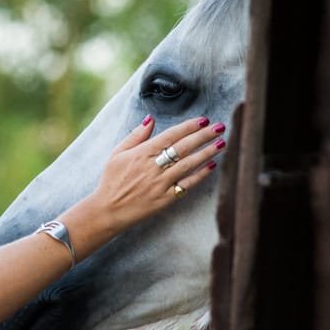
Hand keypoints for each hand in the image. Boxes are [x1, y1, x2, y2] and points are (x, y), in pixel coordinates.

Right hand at [90, 115, 226, 231]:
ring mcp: (160, 184)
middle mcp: (153, 167)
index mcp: (141, 154)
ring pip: (188, 164)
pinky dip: (199, 175)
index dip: (188, 127)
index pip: (170, 135)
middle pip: (183, 147)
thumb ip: (136, 136)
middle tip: (219, 127)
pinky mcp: (165, 199)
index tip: (203, 120)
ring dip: (206, 153)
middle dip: (203, 136)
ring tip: (222, 143)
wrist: (107, 211)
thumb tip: (151, 119)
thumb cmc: (111, 181)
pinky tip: (212, 166)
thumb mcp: (117, 154)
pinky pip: (187, 185)